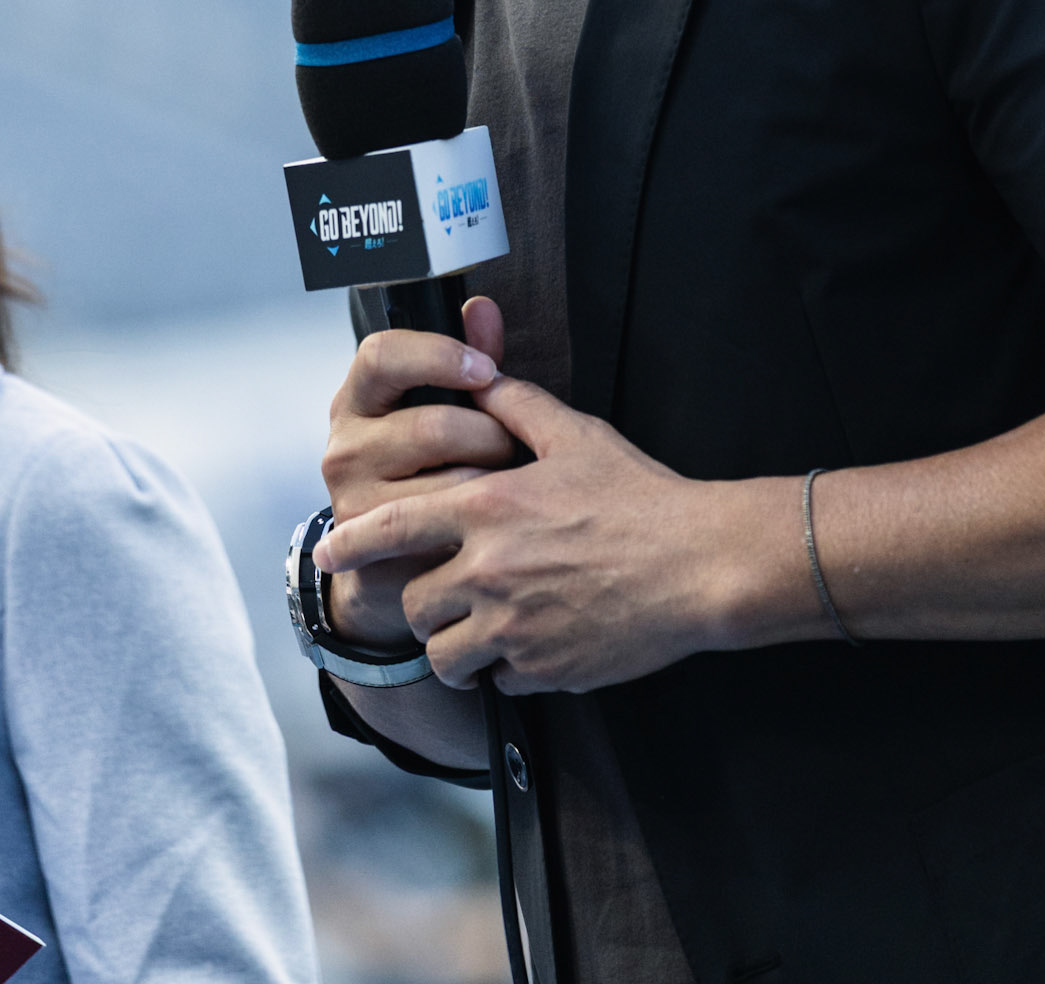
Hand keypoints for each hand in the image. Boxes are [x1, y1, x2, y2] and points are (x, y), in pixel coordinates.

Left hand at [314, 375, 800, 692]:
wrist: (699, 565)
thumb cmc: (641, 496)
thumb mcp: (577, 436)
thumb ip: (518, 408)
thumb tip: (481, 379)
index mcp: (488, 508)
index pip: (392, 527)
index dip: (353, 543)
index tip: (329, 552)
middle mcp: (489, 571)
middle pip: (415, 604)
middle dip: (426, 603)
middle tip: (450, 597)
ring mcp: (514, 628)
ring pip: (446, 657)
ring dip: (456, 648)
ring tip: (482, 634)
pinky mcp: (543, 670)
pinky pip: (499, 681)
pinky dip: (507, 669)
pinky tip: (536, 644)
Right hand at [320, 297, 519, 648]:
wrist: (387, 555)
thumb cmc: (423, 464)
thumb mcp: (437, 404)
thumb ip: (464, 355)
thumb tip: (482, 309)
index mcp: (357, 400)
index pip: (381, 355)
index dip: (441, 355)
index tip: (486, 369)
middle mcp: (345, 448)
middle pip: (433, 425)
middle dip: (489, 434)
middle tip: (509, 445)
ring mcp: (355, 502)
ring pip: (450, 482)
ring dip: (492, 483)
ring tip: (501, 485)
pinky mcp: (376, 552)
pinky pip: (450, 531)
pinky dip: (482, 525)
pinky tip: (487, 523)